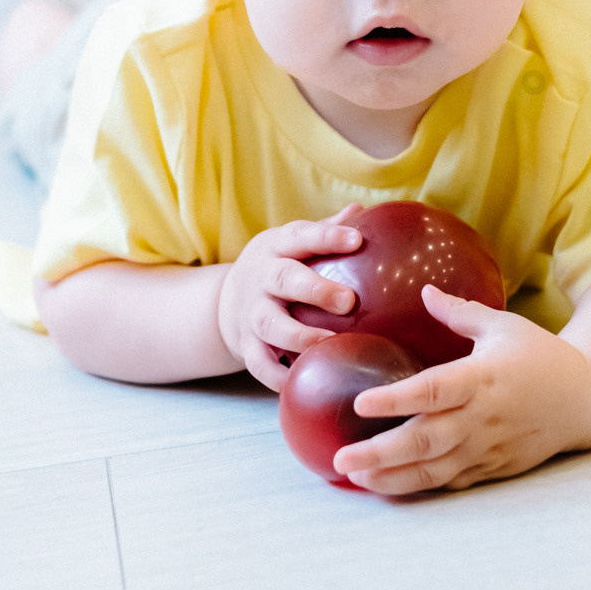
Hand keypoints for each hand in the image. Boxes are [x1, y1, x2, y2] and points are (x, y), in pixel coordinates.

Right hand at [217, 206, 363, 390]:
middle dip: (315, 289)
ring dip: (300, 336)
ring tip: (331, 343)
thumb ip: (325, 230)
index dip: (327, 237)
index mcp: (276, 247)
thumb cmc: (278, 266)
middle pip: (283, 279)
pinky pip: (260, 364)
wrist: (228, 300)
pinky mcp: (246, 345)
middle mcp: (260, 278)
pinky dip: (279, 376)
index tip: (356, 239)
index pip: (301, 237)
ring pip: (271, 324)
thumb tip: (363, 209)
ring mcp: (251, 313)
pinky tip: (305, 379)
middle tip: (349, 301)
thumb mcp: (293, 242)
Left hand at [332, 284, 590, 493]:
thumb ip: (459, 311)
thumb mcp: (502, 324)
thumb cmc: (539, 355)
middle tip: (341, 458)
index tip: (361, 401)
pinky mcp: (494, 468)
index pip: (432, 390)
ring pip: (435, 470)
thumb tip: (423, 289)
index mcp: (481, 378)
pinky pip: (452, 481)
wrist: (585, 399)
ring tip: (355, 477)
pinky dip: (421, 485)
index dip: (396, 398)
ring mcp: (488, 448)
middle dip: (381, 453)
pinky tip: (390, 485)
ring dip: (393, 477)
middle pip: (427, 440)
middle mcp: (482, 418)